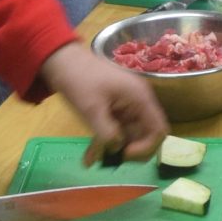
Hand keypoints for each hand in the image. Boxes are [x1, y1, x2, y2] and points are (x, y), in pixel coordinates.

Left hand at [35, 41, 168, 162]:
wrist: (62, 61)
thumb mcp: (92, 108)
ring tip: (92, 159)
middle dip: (130, 150)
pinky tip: (89, 156)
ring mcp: (127, 106)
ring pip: (129, 135)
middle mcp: (138, 103)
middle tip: (111, 159)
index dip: (147, 147)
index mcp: (140, 98)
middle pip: (146, 135)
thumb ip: (107, 133)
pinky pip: (116, 131)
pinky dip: (105, 142)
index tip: (125, 154)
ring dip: (114, 149)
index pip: (159, 130)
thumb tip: (118, 149)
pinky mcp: (115, 109)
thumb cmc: (79, 80)